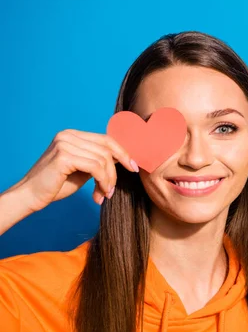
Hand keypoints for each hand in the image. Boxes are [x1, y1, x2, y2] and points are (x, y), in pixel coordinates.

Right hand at [15, 129, 137, 211]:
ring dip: (108, 181)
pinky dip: (103, 181)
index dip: (123, 153)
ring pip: (103, 160)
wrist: (30, 196)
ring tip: (104, 194)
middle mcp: (68, 135)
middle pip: (107, 149)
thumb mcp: (83, 169)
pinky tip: (100, 194)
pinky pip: (95, 167)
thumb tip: (125, 159)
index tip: (134, 167)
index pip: (106, 139)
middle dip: (116, 170)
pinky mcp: (63, 157)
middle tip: (115, 188)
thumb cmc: (56, 184)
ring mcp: (65, 144)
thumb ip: (98, 161)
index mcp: (73, 135)